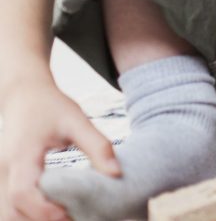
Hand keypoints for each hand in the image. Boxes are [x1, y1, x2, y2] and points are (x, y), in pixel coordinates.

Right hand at [2, 79, 118, 220]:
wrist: (23, 95)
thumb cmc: (51, 106)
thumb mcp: (77, 120)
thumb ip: (98, 145)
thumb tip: (116, 174)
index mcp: (21, 155)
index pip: (22, 193)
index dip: (44, 211)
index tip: (72, 214)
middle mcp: (3, 170)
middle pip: (10, 212)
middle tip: (73, 217)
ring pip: (6, 213)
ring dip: (31, 220)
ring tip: (65, 213)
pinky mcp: (2, 180)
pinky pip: (8, 207)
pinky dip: (27, 214)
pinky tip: (52, 208)